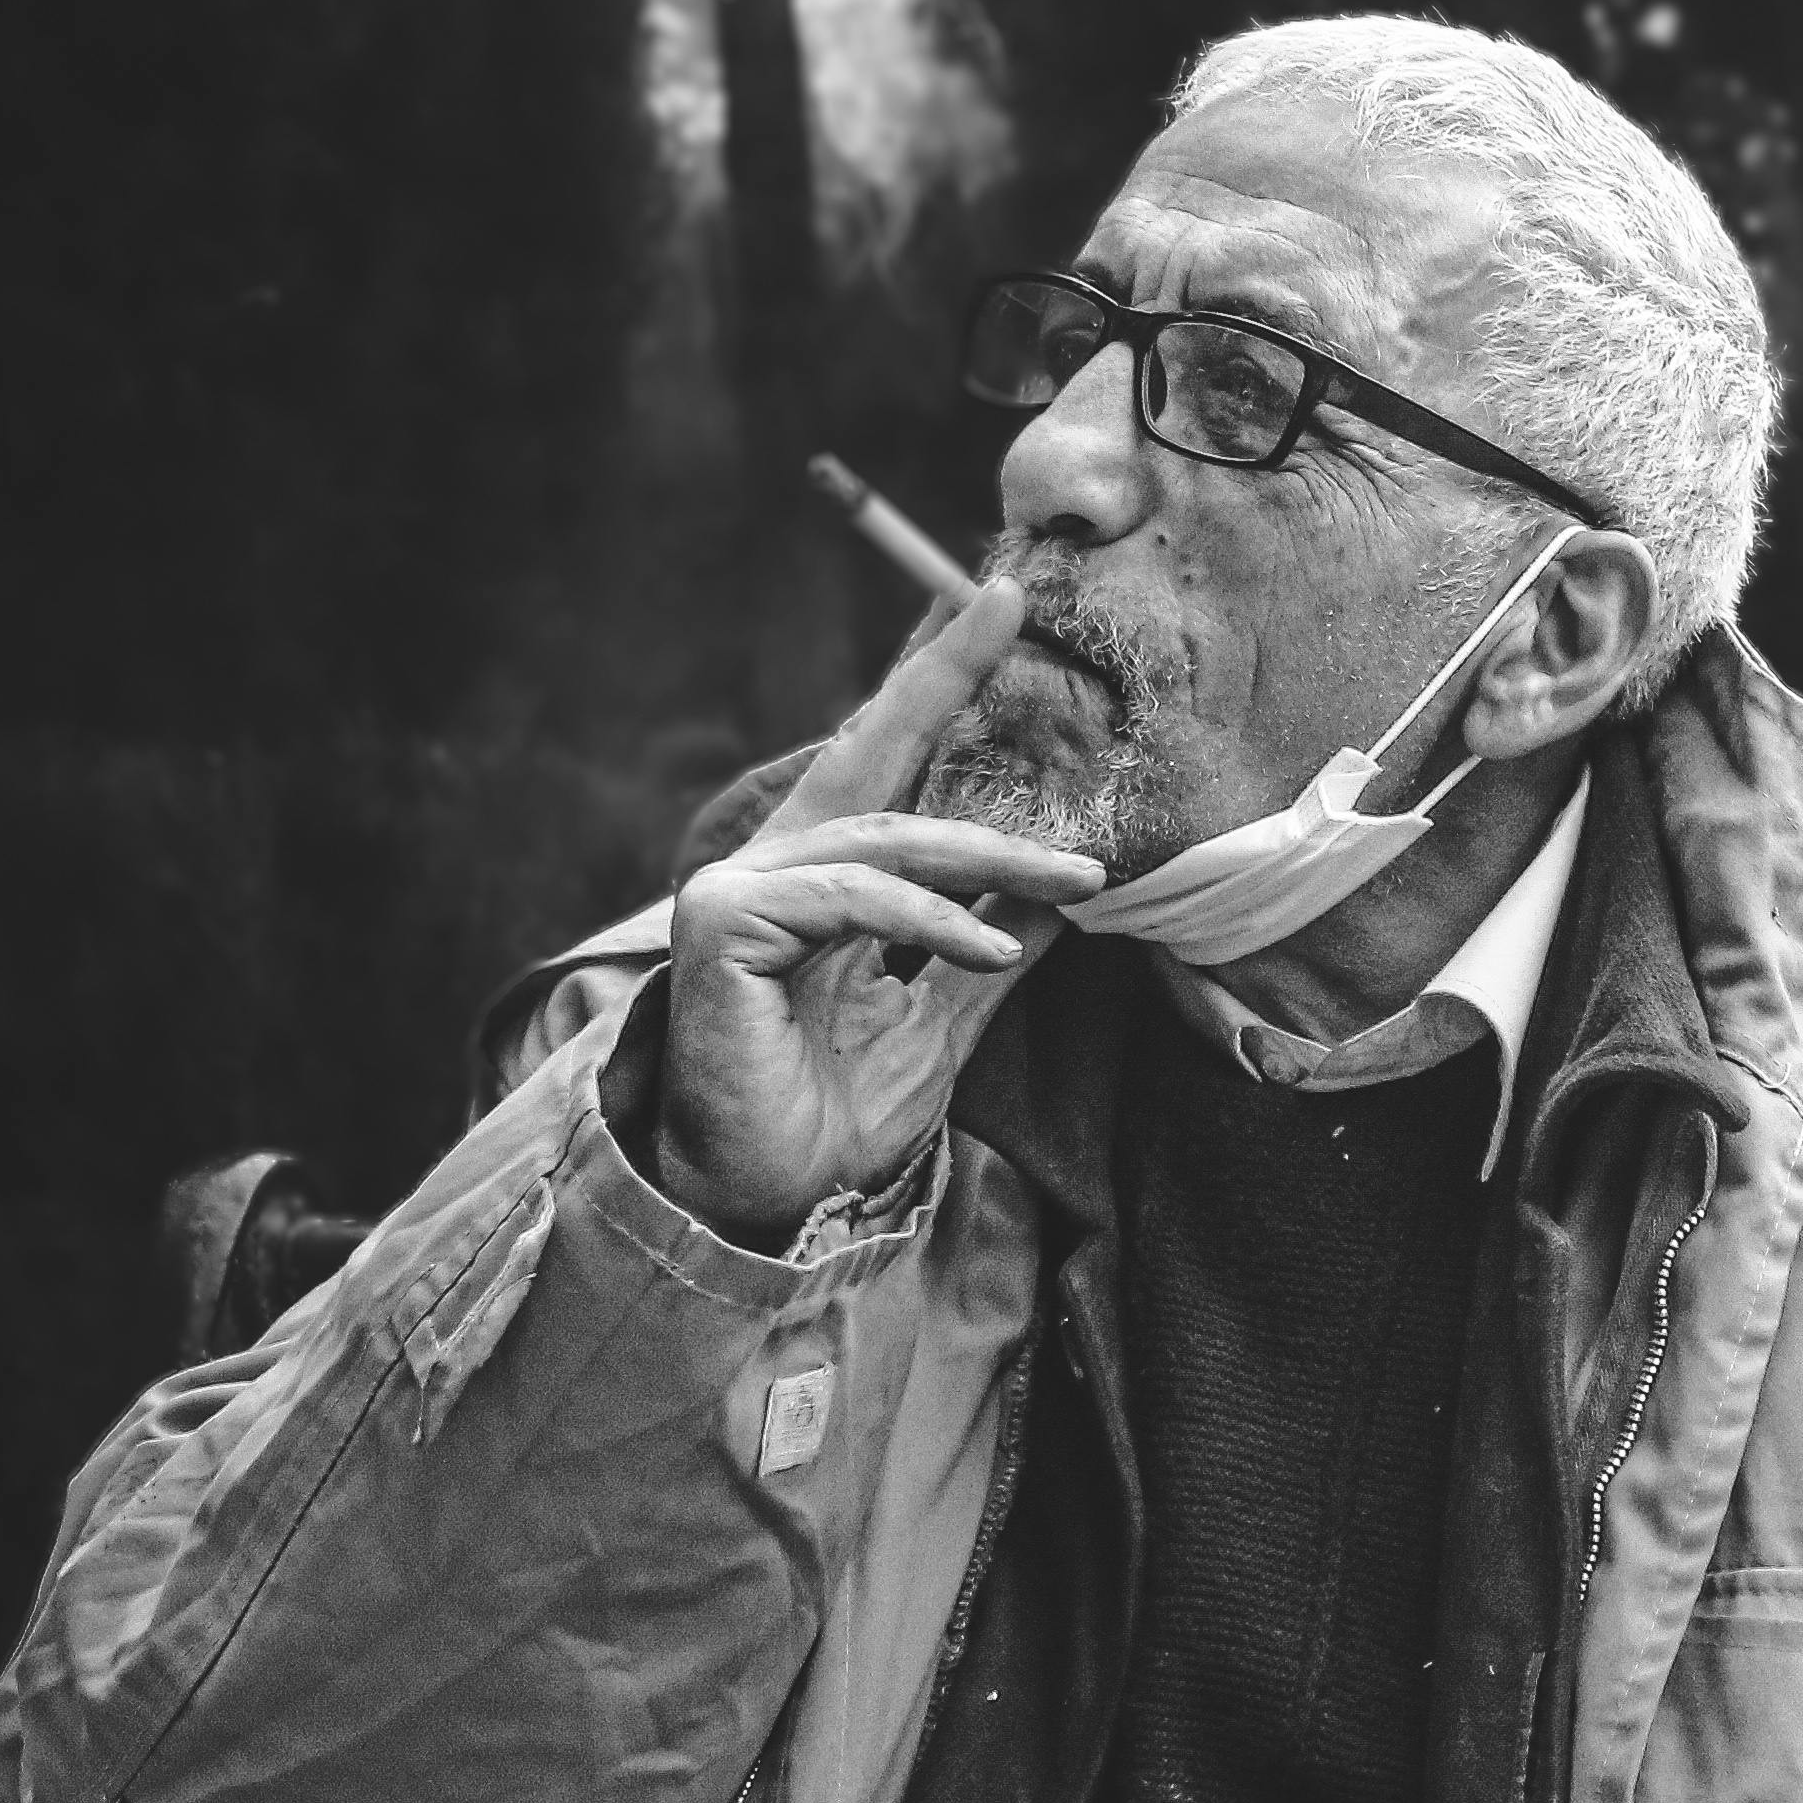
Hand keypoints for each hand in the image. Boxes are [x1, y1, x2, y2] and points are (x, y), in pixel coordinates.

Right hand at [656, 567, 1105, 1247]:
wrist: (768, 1202)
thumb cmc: (834, 1115)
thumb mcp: (943, 1020)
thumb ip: (990, 948)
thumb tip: (1055, 894)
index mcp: (825, 878)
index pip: (887, 763)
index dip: (933, 681)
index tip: (992, 600)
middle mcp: (776, 866)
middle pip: (873, 754)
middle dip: (940, 674)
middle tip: (1009, 605)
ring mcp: (740, 890)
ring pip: (888, 841)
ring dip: (992, 860)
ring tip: (1078, 879)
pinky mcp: (724, 925)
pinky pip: (852, 901)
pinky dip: (929, 920)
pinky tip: (987, 951)